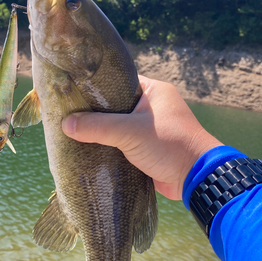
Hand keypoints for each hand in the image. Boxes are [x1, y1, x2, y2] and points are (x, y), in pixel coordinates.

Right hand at [62, 76, 221, 199]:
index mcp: (153, 90)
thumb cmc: (169, 145)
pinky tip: (88, 149)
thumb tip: (65, 124)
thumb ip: (97, 127)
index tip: (71, 93)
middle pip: (115, 106)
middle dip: (94, 113)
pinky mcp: (146, 148)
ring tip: (72, 131)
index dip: (94, 88)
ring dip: (101, 132)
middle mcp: (152, 106)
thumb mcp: (130, 132)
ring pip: (117, 126)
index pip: (117, 82)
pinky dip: (109, 146)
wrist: (196, 178)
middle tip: (68, 114)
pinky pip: (122, 143)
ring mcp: (149, 128)